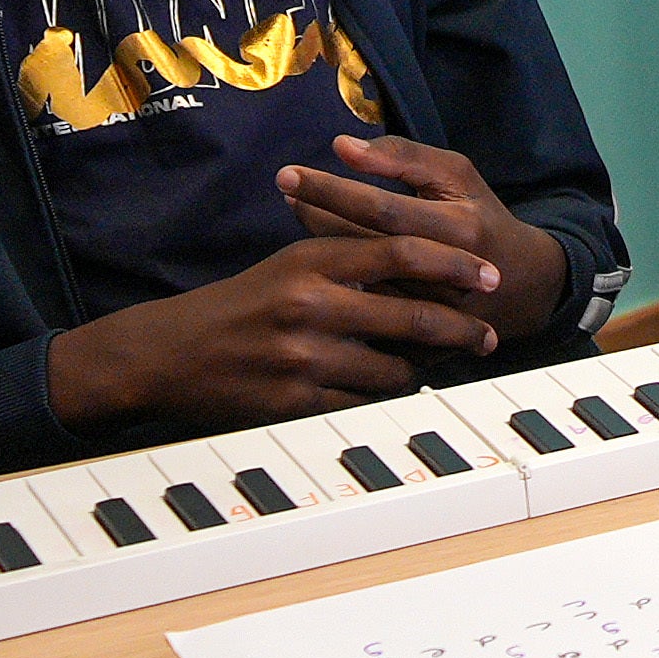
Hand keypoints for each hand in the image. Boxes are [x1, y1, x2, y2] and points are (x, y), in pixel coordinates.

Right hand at [46, 221, 525, 430]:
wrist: (171, 352)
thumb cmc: (241, 304)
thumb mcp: (290, 264)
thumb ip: (349, 258)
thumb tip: (422, 263)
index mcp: (312, 260)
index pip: (402, 252)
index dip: (454, 264)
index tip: (487, 275)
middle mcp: (311, 304)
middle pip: (412, 314)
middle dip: (461, 328)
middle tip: (488, 335)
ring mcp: (304, 356)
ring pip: (395, 369)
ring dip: (420, 371)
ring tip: (432, 367)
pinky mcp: (296, 401)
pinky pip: (363, 405)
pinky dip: (382, 400)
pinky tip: (391, 395)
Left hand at [277, 128, 575, 337]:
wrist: (526, 287)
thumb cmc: (482, 218)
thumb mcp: (458, 176)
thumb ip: (404, 156)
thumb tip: (342, 146)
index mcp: (459, 229)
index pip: (381, 209)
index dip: (332, 191)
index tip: (289, 174)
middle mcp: (446, 275)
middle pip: (365, 248)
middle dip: (317, 216)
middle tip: (286, 190)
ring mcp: (436, 315)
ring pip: (363, 286)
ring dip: (321, 251)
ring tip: (298, 214)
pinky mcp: (425, 344)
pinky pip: (370, 321)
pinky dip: (340, 293)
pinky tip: (317, 268)